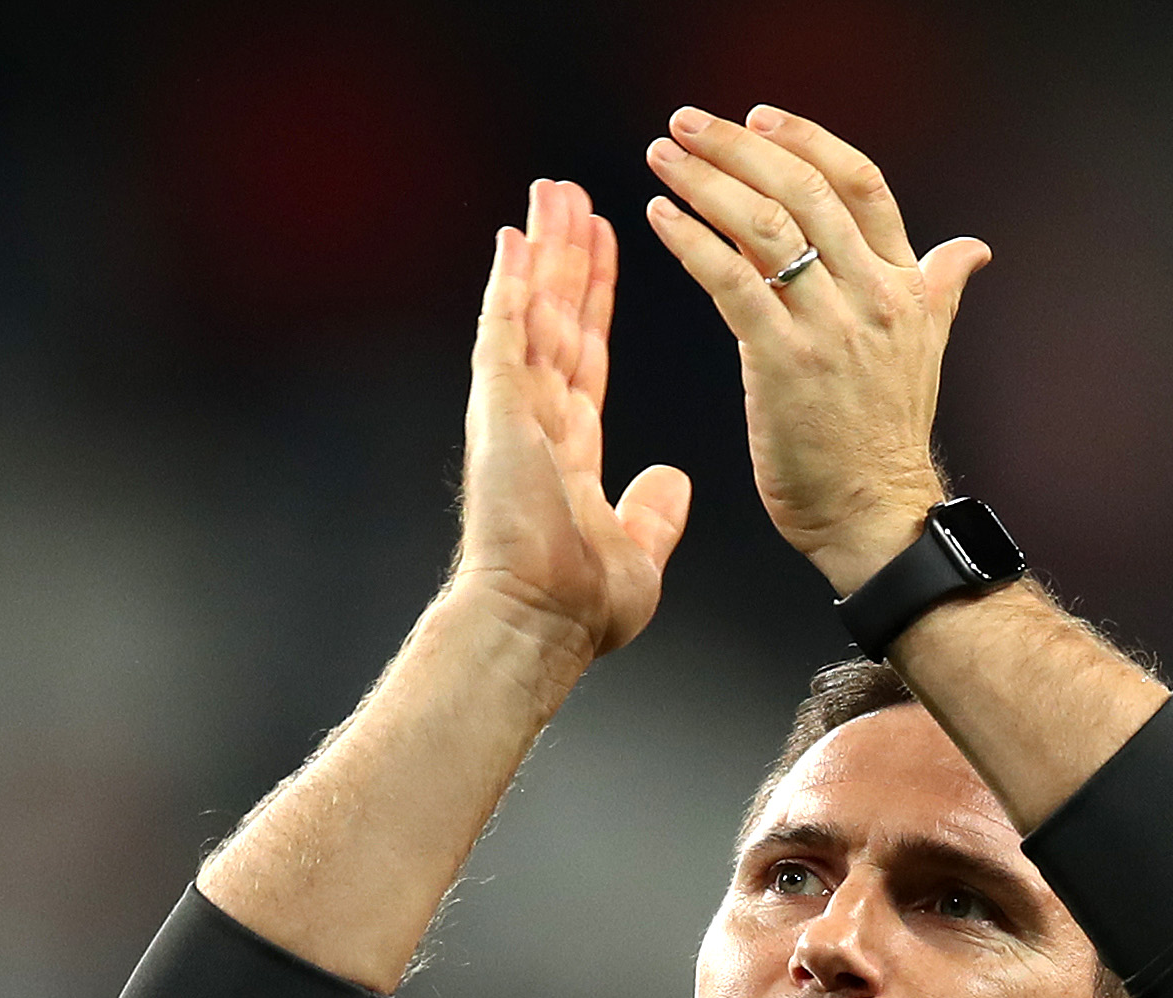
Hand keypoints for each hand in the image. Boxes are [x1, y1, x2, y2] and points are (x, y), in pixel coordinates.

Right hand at [452, 181, 692, 661]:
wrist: (540, 627)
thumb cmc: (579, 609)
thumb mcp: (636, 551)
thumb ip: (652, 512)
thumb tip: (673, 481)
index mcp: (569, 446)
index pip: (587, 353)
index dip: (595, 299)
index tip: (606, 247)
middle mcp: (538, 419)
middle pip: (557, 317)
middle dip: (568, 256)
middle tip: (572, 196)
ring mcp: (515, 412)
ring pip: (532, 312)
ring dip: (543, 252)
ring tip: (552, 195)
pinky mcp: (500, 414)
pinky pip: (505, 336)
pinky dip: (509, 288)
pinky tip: (515, 240)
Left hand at [646, 106, 990, 592]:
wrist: (877, 515)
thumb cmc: (885, 439)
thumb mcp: (925, 350)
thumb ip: (938, 288)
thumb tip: (970, 248)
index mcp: (905, 286)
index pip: (860, 184)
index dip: (807, 141)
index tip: (758, 117)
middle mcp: (872, 296)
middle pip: (804, 191)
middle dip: (737, 146)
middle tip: (686, 124)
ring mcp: (829, 329)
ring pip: (764, 226)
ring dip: (703, 181)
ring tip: (662, 159)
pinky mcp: (783, 362)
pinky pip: (731, 281)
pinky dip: (690, 241)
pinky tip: (661, 217)